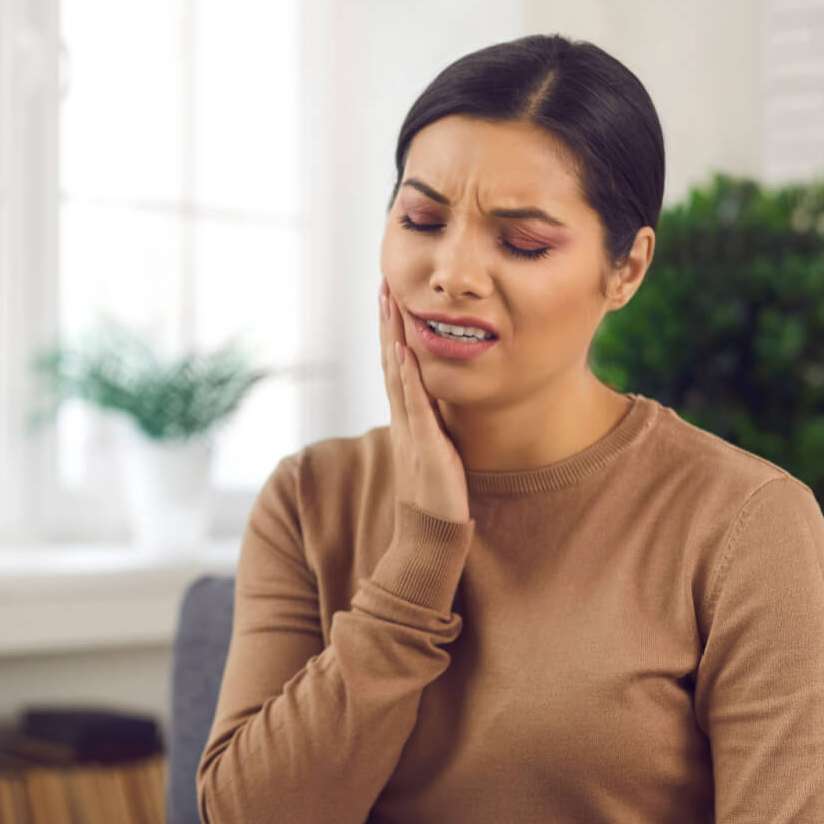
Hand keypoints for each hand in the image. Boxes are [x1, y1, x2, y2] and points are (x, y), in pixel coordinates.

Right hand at [379, 276, 469, 522]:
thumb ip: (432, 425)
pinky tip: (405, 350)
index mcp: (406, 421)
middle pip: (390, 361)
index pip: (395, 366)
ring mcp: (410, 433)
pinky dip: (408, 377)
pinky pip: (414, 406)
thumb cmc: (437, 500)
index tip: (392, 297)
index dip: (392, 331)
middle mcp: (403, 421)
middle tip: (384, 283)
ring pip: (397, 375)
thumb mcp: (435, 452)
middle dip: (388, 321)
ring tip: (391, 301)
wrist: (429, 540)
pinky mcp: (424, 448)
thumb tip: (438, 402)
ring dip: (393, 336)